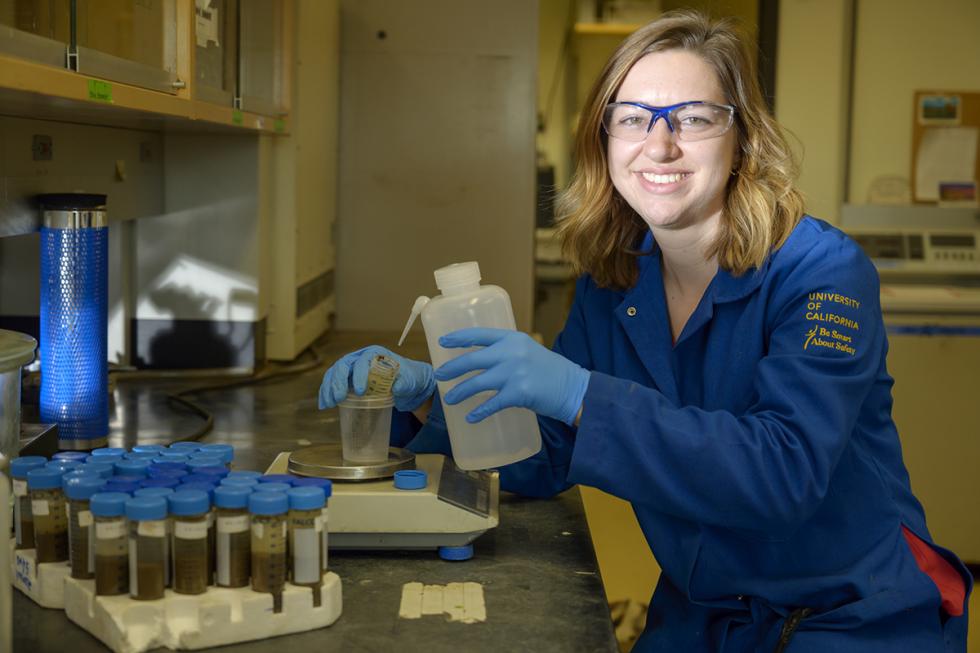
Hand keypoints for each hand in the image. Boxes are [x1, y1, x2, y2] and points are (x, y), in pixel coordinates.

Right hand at [318, 345, 434, 411]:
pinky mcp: (348, 378)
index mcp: (375, 354)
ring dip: (329, 388)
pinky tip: (324, 404)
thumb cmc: (408, 378)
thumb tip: (396, 387)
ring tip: (328, 404)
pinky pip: (333, 382)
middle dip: (338, 381)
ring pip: (335, 373)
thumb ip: (404, 383)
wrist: (406, 382)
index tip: (360, 391)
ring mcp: (352, 367)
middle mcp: (361, 357)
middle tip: (339, 398)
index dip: (359, 374)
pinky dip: (327, 392)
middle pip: (343, 365)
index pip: (363, 361)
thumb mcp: (410, 380)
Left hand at [434, 328, 589, 424]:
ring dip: (460, 392)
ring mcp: (514, 373)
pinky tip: (470, 417)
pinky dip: (479, 412)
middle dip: (452, 368)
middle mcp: (511, 352)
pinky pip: (492, 403)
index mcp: (513, 338)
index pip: (479, 334)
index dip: (458, 338)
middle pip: (473, 359)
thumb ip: (507, 353)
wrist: (573, 387)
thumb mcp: (528, 351)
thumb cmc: (550, 371)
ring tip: (449, 399)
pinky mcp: (519, 393)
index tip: (442, 342)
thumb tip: (480, 363)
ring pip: (478, 382)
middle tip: (439, 375)